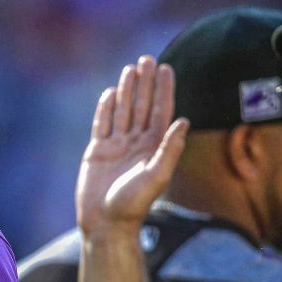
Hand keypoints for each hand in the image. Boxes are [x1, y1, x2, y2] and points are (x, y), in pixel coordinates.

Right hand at [75, 55, 188, 238]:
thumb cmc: (133, 205)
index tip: (165, 68)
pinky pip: (102, 124)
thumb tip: (184, 121)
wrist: (105, 223)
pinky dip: (105, 108)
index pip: (160, 111)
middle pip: (142, 106)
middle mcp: (136, 143)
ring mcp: (116, 146)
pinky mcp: (97, 151)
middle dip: (145, 83)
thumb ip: (170, 150)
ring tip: (130, 68)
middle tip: (147, 59)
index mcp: (153, 147)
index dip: (163, 89)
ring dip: (127, 89)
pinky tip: (110, 92)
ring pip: (123, 110)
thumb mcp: (156, 177)